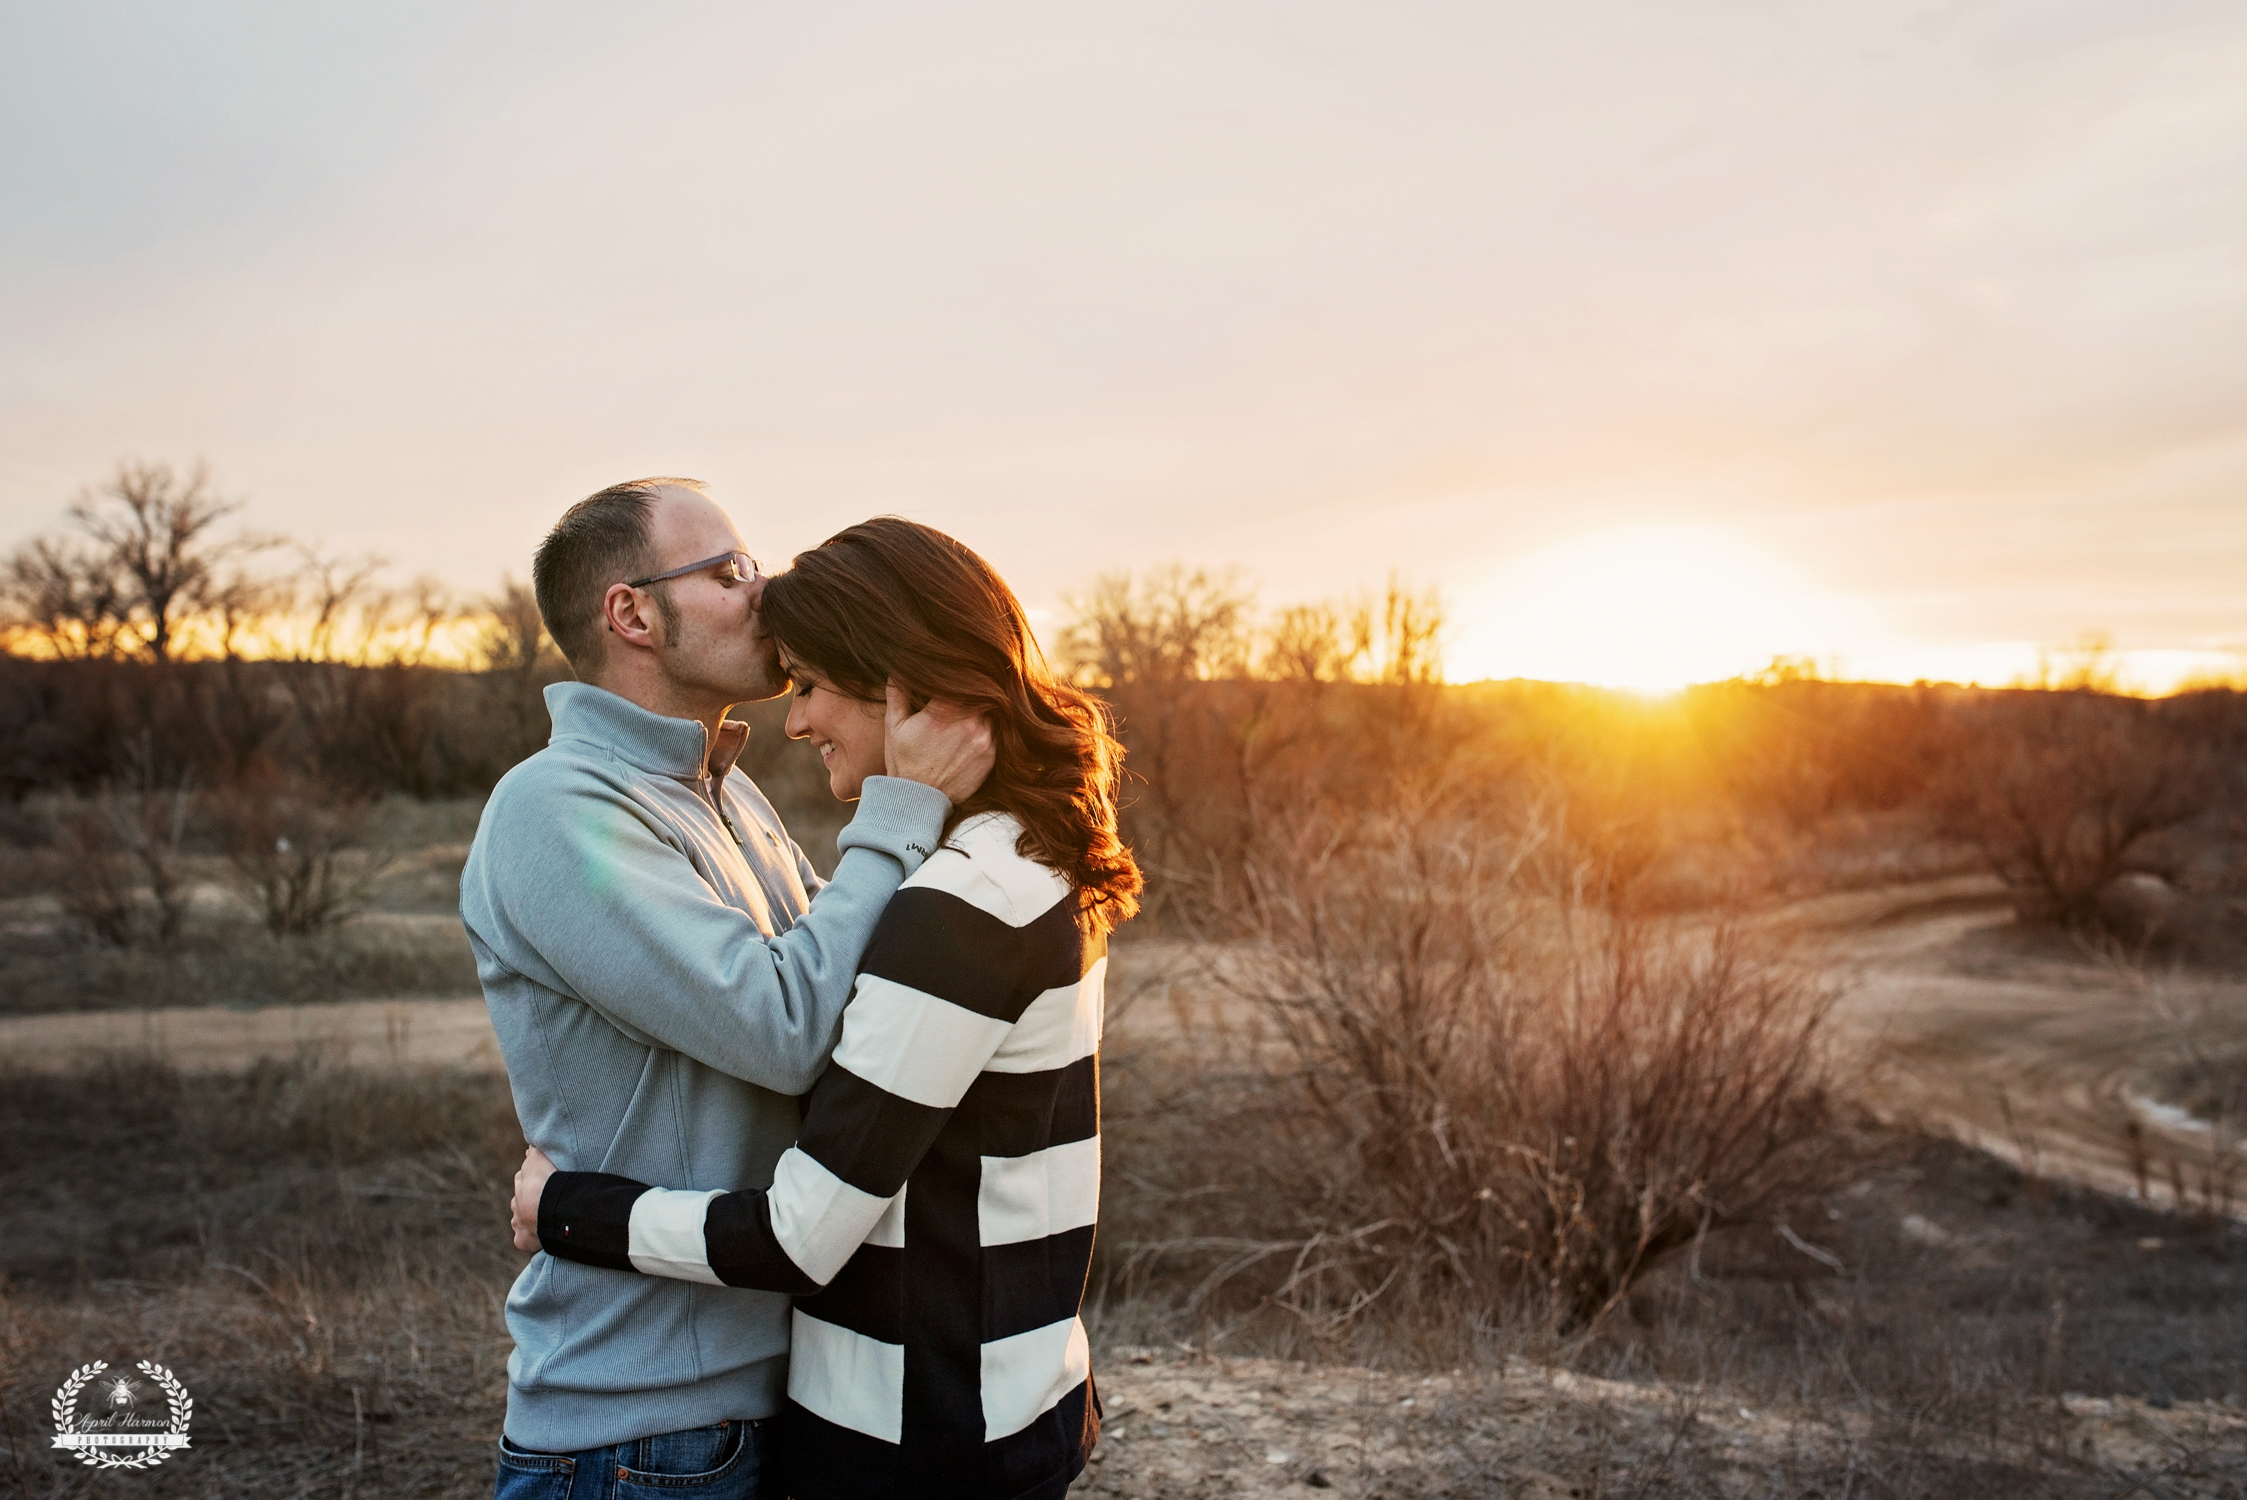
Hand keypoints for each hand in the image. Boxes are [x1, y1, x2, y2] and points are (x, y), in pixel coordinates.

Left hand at [511, 1145, 556, 1253]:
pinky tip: (540, 1241)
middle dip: (527, 1201)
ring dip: (528, 1221)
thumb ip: (534, 1154)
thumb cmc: (548, 1180)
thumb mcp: (540, 1159)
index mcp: (521, 1182)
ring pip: (519, 1221)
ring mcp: (518, 1222)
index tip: (542, 1181)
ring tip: (543, 1222)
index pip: (523, 1178)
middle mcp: (516, 1203)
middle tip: (544, 1202)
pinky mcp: (522, 1241)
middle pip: (519, 1201)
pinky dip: (530, 1241)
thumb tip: (529, 1150)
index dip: (532, 1180)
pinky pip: (524, 1242)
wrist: (548, 1206)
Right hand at [883, 680, 993, 804]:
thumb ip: (897, 692)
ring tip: (968, 708)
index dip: (958, 673)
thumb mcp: (894, 725)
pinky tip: (973, 727)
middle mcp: (969, 724)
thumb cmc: (903, 761)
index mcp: (943, 713)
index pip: (961, 678)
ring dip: (981, 707)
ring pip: (991, 710)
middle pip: (979, 693)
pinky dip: (987, 725)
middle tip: (963, 687)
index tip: (953, 671)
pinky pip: (996, 730)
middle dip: (971, 689)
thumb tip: (899, 666)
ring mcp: (984, 740)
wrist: (918, 801)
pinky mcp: (991, 756)